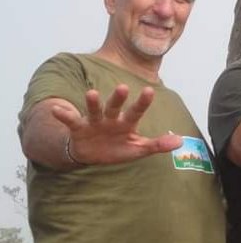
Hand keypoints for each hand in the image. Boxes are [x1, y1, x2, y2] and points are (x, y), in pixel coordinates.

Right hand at [51, 85, 181, 164]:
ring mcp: (94, 121)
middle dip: (118, 98)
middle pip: (115, 106)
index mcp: (127, 123)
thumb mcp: (138, 149)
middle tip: (123, 87)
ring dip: (92, 102)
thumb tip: (180, 141)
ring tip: (90, 93)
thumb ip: (158, 145)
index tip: (150, 90)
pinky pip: (71, 120)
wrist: (92, 155)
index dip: (143, 102)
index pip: (136, 111)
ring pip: (94, 110)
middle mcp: (111, 118)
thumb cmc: (118, 148)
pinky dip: (64, 115)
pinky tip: (58, 109)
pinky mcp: (78, 128)